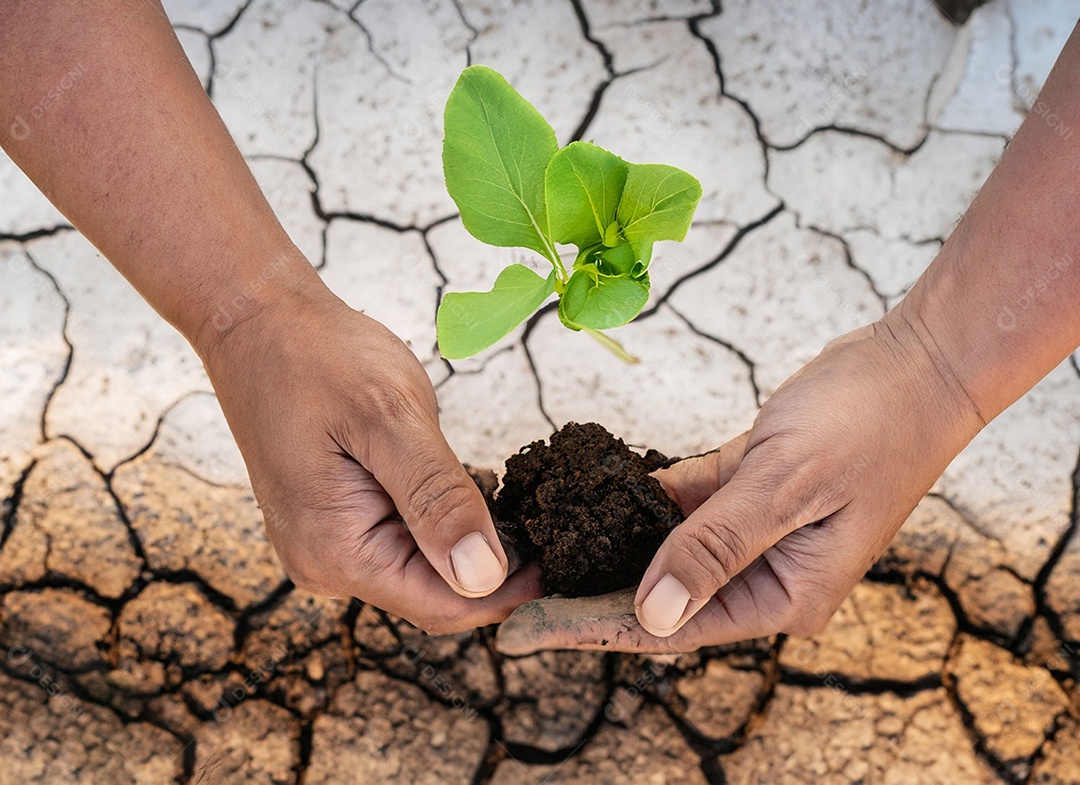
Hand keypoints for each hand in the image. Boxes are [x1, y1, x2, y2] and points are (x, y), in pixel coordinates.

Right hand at [202, 272, 541, 634]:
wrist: (257, 323)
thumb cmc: (317, 357)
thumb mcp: (389, 418)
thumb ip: (437, 497)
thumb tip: (482, 575)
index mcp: (338, 550)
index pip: (444, 606)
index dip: (511, 593)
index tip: (566, 559)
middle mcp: (326, 563)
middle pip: (434, 593)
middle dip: (495, 568)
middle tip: (550, 520)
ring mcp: (326, 543)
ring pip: (421, 568)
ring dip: (469, 541)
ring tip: (516, 499)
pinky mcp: (334, 519)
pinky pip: (402, 540)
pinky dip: (441, 521)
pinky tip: (468, 487)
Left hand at [496, 313, 984, 653]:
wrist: (917, 364)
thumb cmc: (869, 424)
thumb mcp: (785, 486)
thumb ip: (715, 547)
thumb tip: (652, 614)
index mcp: (786, 593)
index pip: (674, 625)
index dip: (598, 627)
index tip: (531, 628)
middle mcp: (769, 573)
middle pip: (664, 595)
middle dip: (594, 596)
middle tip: (520, 594)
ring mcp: (757, 531)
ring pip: (668, 549)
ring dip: (611, 548)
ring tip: (544, 550)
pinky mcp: (748, 487)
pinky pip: (685, 503)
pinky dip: (644, 500)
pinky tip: (595, 498)